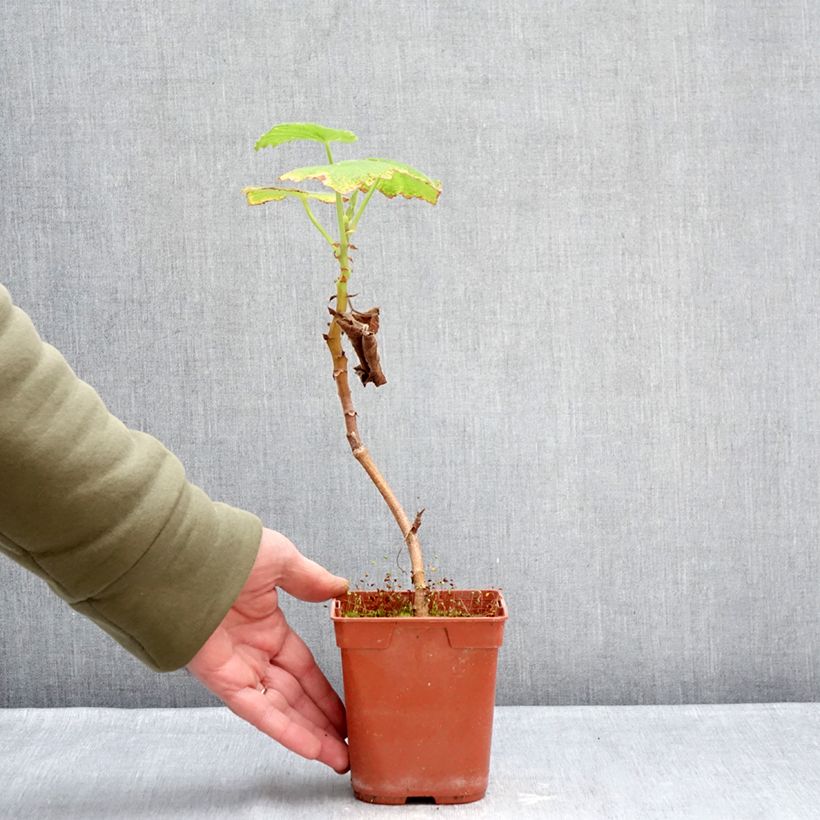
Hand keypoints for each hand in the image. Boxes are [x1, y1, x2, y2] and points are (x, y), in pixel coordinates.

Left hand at [187, 527, 349, 771]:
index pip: (303, 667)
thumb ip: (309, 579)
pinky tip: (312, 747)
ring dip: (311, 735)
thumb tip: (339, 588)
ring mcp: (238, 668)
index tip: (346, 708)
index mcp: (267, 625)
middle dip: (323, 721)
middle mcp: (253, 652)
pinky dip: (285, 730)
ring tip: (339, 758)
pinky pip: (258, 711)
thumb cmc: (227, 551)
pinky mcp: (222, 680)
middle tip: (349, 744)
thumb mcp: (280, 560)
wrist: (185, 557)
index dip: (325, 690)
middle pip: (295, 695)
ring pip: (280, 710)